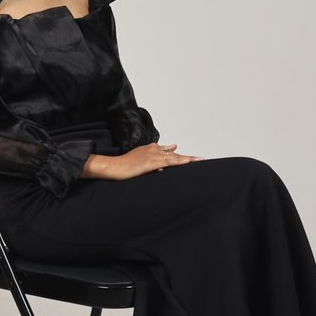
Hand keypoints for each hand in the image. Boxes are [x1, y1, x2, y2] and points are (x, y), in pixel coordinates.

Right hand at [83, 143, 198, 180]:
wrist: (114, 166)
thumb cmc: (125, 166)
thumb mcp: (140, 160)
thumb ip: (153, 160)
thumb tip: (164, 165)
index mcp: (151, 149)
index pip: (170, 153)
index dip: (181, 156)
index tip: (193, 158)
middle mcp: (153, 149)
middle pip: (175, 154)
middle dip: (189, 157)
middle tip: (202, 159)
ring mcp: (152, 155)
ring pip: (174, 157)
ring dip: (188, 159)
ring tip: (200, 161)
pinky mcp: (150, 162)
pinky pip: (168, 162)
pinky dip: (179, 162)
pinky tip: (187, 162)